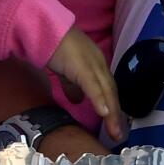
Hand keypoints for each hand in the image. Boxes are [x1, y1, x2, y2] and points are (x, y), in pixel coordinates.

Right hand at [48, 27, 126, 141]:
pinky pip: (93, 85)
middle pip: (111, 92)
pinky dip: (99, 99)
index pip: (107, 89)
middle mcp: (99, 64)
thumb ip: (73, 85)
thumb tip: (78, 101)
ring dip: (112, 113)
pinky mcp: (82, 66)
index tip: (114, 126)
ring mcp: (92, 64)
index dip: (112, 107)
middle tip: (118, 136)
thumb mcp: (66, 70)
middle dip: (116, 115)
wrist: (44, 28)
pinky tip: (104, 113)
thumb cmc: (53, 47)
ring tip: (115, 132)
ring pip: (106, 91)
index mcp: (96, 65)